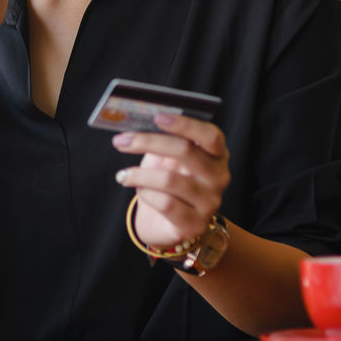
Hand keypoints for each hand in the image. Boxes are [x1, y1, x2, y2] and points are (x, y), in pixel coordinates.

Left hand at [113, 113, 230, 249]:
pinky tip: (139, 191)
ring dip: (139, 175)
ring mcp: (210, 202)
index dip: (185, 124)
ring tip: (124, 175)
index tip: (157, 116)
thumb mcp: (165, 157)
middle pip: (186, 151)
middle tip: (121, 141)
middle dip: (148, 142)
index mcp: (217, 154)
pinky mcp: (195, 224)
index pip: (210, 135)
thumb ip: (160, 140)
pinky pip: (165, 203)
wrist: (163, 222)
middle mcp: (219, 177)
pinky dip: (145, 194)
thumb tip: (135, 123)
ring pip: (170, 179)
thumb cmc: (166, 182)